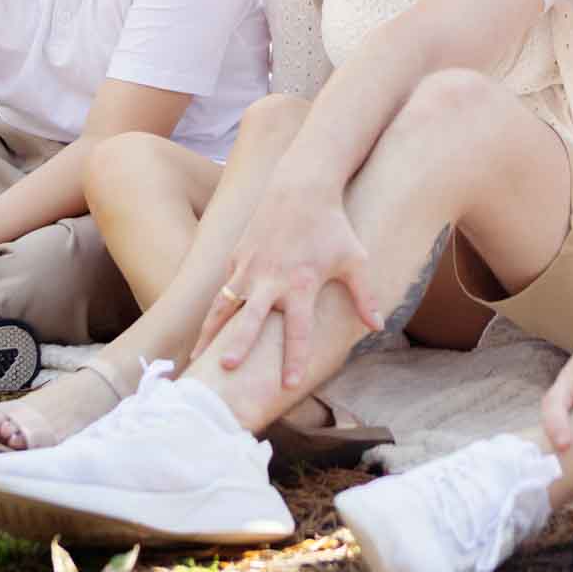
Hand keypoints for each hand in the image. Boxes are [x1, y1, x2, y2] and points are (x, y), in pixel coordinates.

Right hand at [192, 179, 383, 389]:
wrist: (301, 186)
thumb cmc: (333, 226)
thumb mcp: (355, 259)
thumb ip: (364, 296)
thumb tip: (378, 327)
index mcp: (302, 283)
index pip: (299, 329)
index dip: (295, 358)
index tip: (290, 385)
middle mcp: (271, 278)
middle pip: (252, 318)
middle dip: (239, 344)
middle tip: (226, 369)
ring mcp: (249, 267)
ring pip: (224, 306)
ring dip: (209, 333)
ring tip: (194, 359)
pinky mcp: (237, 257)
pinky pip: (224, 289)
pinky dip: (213, 312)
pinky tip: (204, 334)